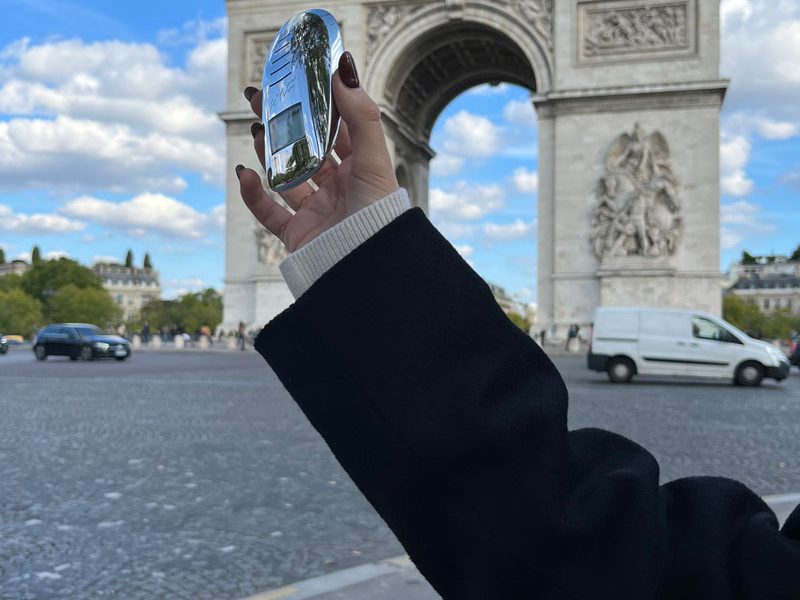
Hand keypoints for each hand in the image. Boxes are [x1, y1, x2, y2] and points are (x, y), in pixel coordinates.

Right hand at [236, 51, 398, 251]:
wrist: (368, 267)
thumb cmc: (379, 214)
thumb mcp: (373, 160)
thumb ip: (360, 116)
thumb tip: (343, 69)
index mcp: (359, 171)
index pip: (336, 132)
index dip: (318, 108)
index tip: (298, 81)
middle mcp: (337, 190)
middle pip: (304, 150)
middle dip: (284, 124)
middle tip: (260, 98)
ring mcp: (315, 212)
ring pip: (284, 177)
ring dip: (267, 152)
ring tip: (254, 127)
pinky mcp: (297, 235)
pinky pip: (268, 212)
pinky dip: (253, 194)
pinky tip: (245, 172)